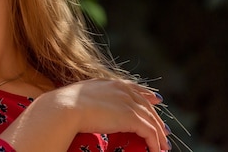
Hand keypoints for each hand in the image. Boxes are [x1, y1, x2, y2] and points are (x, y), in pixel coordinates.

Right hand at [0, 78, 169, 151]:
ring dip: (158, 134)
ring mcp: (127, 102)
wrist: (65, 108)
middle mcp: (122, 90)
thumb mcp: (79, 96)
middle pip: (147, 105)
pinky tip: (156, 150)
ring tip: (162, 146)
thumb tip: (86, 107)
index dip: (146, 95)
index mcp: (109, 83)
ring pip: (151, 119)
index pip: (134, 88)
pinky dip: (155, 142)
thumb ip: (90, 98)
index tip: (155, 99)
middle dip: (156, 118)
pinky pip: (149, 131)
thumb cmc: (64, 105)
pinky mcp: (131, 117)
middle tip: (163, 131)